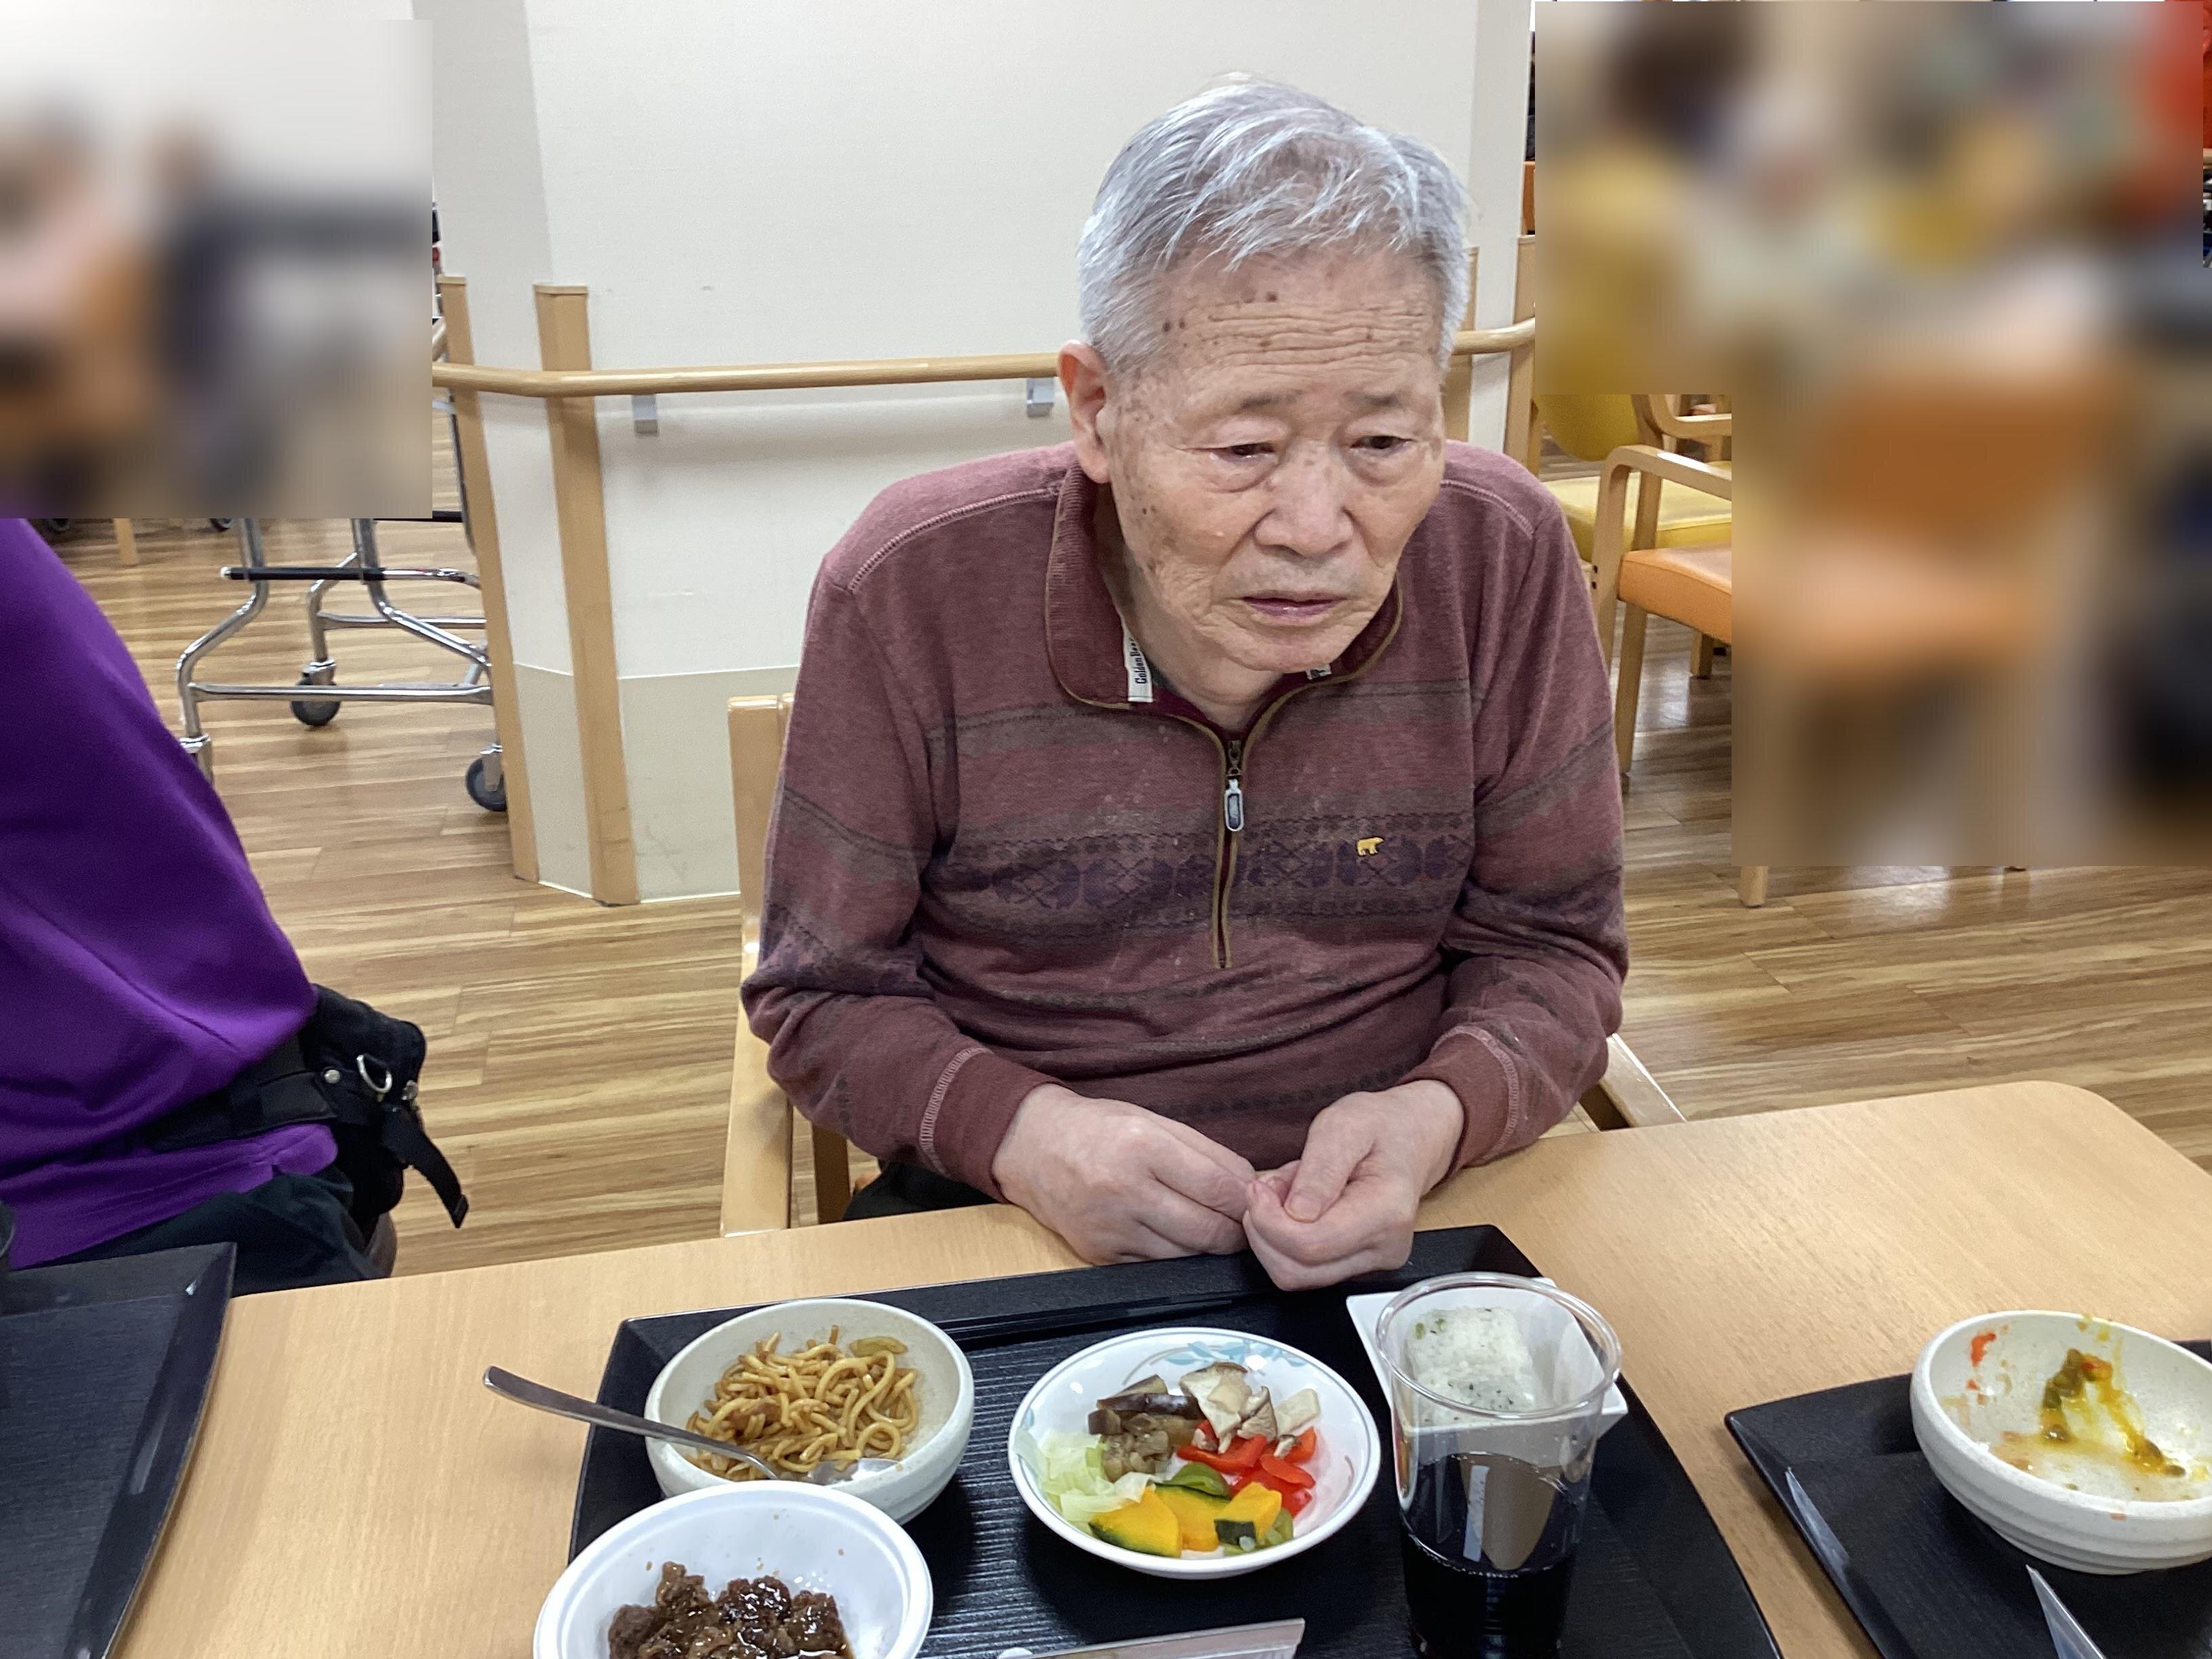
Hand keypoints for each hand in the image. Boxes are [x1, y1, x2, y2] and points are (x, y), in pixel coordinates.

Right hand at [991, 1083, 1256, 1263]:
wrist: (1032, 1147)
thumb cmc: (1098, 1129)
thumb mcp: (1155, 1121)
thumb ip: (1208, 1154)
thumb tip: (1250, 1187)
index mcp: (1144, 1146)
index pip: (1220, 1189)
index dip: (1247, 1200)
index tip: (1254, 1200)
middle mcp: (1125, 1190)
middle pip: (1208, 1231)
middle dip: (1235, 1231)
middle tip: (1240, 1220)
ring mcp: (1110, 1228)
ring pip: (1187, 1255)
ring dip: (1207, 1244)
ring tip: (1205, 1222)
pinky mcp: (1100, 1254)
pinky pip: (1156, 1265)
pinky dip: (1174, 1253)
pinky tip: (1170, 1231)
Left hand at [1242, 1081, 1463, 1289]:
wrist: (1409, 1138)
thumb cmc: (1379, 1127)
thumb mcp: (1344, 1124)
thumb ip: (1321, 1168)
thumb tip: (1298, 1214)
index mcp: (1387, 1212)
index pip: (1310, 1244)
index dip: (1269, 1220)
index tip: (1259, 1187)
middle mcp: (1385, 1248)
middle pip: (1297, 1271)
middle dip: (1266, 1230)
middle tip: (1269, 1189)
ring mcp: (1373, 1264)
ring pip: (1295, 1277)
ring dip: (1273, 1236)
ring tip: (1285, 1195)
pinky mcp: (1358, 1268)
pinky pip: (1304, 1271)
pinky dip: (1286, 1242)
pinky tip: (1296, 1210)